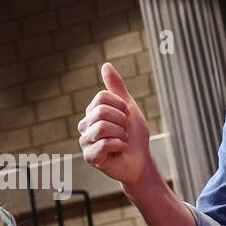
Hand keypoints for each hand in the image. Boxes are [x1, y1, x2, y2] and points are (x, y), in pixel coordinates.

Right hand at [78, 62, 151, 187]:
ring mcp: (85, 142)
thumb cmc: (134, 135)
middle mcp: (85, 126)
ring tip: (122, 141)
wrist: (141, 159)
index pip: (102, 98)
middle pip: (101, 111)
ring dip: (121, 134)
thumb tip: (105, 65)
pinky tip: (120, 150)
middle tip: (125, 131)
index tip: (126, 117)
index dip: (120, 106)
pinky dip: (119, 145)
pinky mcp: (90, 157)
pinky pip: (105, 144)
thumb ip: (116, 87)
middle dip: (121, 121)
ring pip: (102, 127)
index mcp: (91, 113)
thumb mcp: (128, 107)